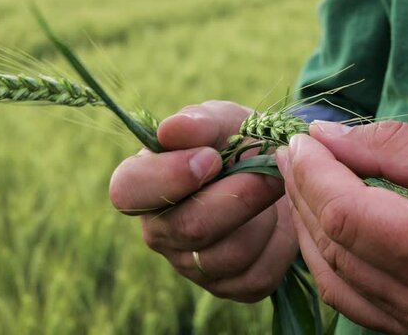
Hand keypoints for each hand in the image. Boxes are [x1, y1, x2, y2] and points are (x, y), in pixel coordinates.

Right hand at [110, 100, 297, 301]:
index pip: (128, 191)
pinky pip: (256, 276)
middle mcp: (158, 231)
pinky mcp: (228, 286)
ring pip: (228, 256)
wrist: (275, 173)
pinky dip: (280, 245)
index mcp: (141, 185)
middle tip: (269, 170)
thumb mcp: (221, 120)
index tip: (211, 158)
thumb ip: (198, 122)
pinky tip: (280, 220)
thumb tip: (172, 130)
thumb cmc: (236, 142)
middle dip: (238, 196)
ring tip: (274, 190)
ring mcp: (189, 264)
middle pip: (189, 228)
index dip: (170, 177)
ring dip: (264, 218)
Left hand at [276, 121, 407, 332]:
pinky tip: (321, 223)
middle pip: (332, 243)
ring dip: (307, 223)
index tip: (301, 140)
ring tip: (302, 179)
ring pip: (331, 275)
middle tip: (294, 152)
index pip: (346, 215)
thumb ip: (396, 147)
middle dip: (303, 191)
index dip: (313, 173)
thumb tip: (327, 139)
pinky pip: (348, 297)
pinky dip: (324, 257)